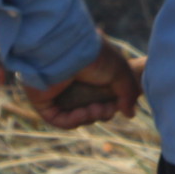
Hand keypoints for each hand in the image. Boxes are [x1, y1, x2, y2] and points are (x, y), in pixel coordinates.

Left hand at [22, 38, 142, 128]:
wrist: (67, 52)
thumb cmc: (95, 57)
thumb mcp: (120, 73)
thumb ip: (128, 93)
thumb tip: (130, 114)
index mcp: (91, 73)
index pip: (103, 96)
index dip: (112, 105)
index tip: (119, 104)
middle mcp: (74, 82)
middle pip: (91, 108)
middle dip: (102, 113)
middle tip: (105, 109)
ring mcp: (58, 93)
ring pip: (76, 116)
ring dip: (89, 117)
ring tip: (94, 110)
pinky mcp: (44, 102)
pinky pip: (59, 119)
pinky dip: (72, 121)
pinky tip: (81, 114)